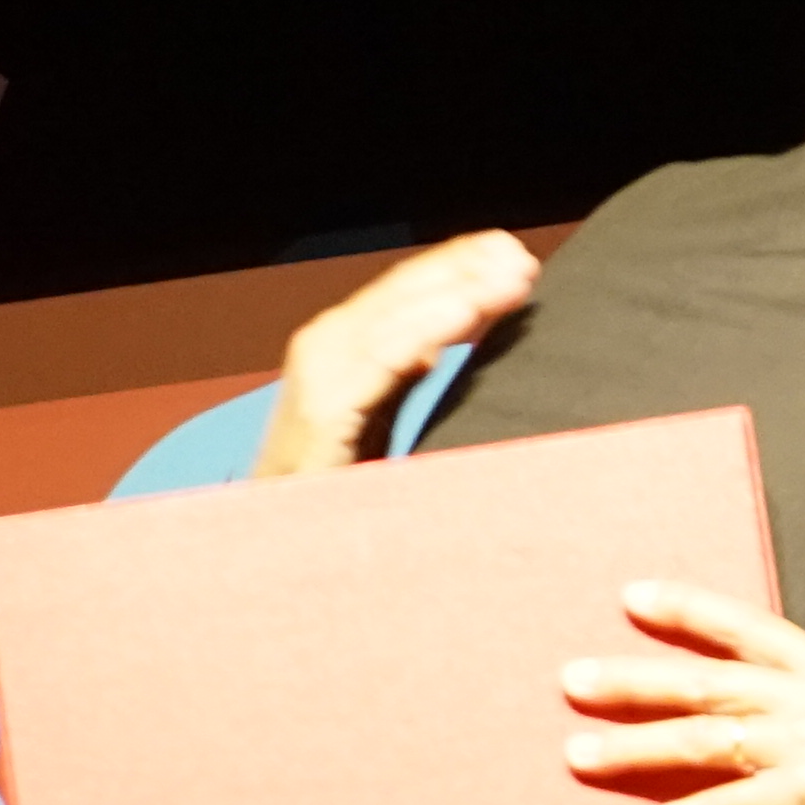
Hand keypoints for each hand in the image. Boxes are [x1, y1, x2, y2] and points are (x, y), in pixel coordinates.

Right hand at [258, 233, 538, 473]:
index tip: (512, 256)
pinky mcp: (319, 414)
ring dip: (454, 291)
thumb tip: (447, 336)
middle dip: (461, 270)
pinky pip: (380, 358)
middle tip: (520, 256)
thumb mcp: (378, 421)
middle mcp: (322, 356)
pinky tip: (465, 312)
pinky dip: (424, 329)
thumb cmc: (335, 492)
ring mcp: (316, 381)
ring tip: (507, 276)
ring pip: (393, 317)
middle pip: (398, 295)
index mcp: (340, 355)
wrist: (284, 548)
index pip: (401, 296)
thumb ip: (403, 375)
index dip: (454, 271)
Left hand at [558, 584, 804, 804]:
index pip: (742, 628)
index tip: (628, 598)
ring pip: (700, 738)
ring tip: (579, 755)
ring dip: (632, 748)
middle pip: (704, 681)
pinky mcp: (804, 800)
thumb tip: (701, 701)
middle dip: (631, 681)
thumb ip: (782, 705)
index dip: (684, 610)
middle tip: (573, 681)